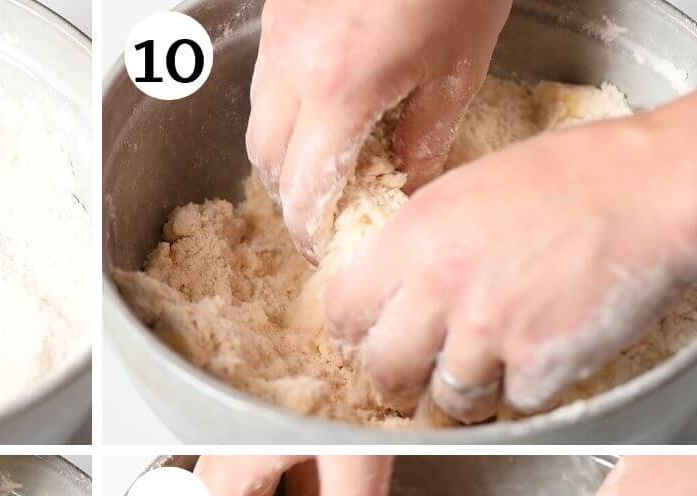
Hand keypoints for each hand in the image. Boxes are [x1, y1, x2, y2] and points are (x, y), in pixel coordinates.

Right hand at [247, 0, 508, 259]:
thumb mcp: (459, 62)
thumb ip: (427, 135)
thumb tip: (407, 182)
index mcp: (339, 89)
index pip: (304, 192)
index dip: (313, 234)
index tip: (329, 250)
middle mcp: (293, 68)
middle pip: (266, 164)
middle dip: (292, 198)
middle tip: (329, 214)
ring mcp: (278, 37)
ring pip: (259, 122)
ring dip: (285, 155)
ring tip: (329, 164)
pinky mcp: (279, 12)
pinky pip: (267, 81)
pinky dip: (287, 110)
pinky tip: (327, 107)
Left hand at [326, 95, 696, 422]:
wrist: (656, 186)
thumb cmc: (575, 176)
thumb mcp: (468, 189)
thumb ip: (419, 241)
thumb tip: (389, 286)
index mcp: (414, 236)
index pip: (343, 310)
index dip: (353, 334)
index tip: (366, 340)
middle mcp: (439, 287)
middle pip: (382, 370)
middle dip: (397, 379)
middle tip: (417, 373)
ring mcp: (487, 331)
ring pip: (444, 401)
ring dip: (463, 394)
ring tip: (488, 366)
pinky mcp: (538, 363)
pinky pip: (510, 406)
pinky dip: (524, 392)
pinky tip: (539, 357)